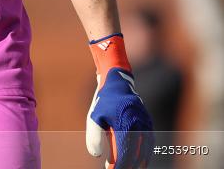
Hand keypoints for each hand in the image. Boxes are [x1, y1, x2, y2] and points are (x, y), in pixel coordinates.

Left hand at [86, 36, 153, 167]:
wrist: (118, 82)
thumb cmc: (104, 101)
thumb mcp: (94, 118)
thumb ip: (95, 138)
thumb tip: (97, 155)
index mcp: (125, 125)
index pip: (124, 153)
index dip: (119, 164)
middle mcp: (138, 126)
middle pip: (136, 154)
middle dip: (129, 165)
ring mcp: (145, 124)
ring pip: (145, 149)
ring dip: (139, 161)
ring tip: (131, 167)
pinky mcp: (148, 122)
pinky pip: (149, 141)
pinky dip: (145, 151)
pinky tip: (139, 158)